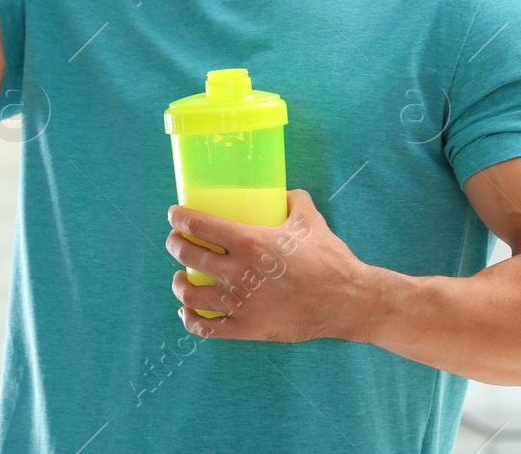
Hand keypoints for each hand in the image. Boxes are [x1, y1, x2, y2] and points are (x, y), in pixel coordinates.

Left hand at [164, 189, 374, 343]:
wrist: (346, 301)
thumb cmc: (329, 258)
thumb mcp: (310, 220)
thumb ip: (293, 200)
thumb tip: (283, 192)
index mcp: (249, 242)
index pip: (199, 226)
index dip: (179, 218)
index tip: (174, 215)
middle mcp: (238, 273)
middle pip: (187, 256)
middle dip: (175, 244)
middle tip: (176, 240)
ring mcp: (240, 303)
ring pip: (190, 295)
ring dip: (179, 284)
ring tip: (180, 278)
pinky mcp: (247, 328)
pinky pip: (206, 328)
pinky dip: (191, 320)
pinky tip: (189, 312)